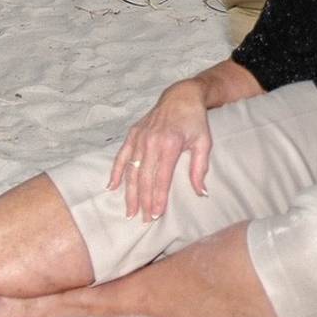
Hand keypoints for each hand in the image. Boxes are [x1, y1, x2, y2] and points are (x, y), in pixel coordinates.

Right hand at [108, 80, 212, 221]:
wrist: (181, 96)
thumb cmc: (194, 121)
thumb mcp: (204, 142)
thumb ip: (199, 168)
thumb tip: (201, 192)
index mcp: (170, 144)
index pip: (162, 177)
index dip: (158, 197)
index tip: (156, 214)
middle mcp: (152, 141)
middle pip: (144, 178)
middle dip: (144, 201)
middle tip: (144, 220)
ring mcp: (140, 137)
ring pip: (131, 170)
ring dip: (130, 192)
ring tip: (130, 211)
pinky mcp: (133, 134)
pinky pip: (121, 156)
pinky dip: (116, 172)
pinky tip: (112, 187)